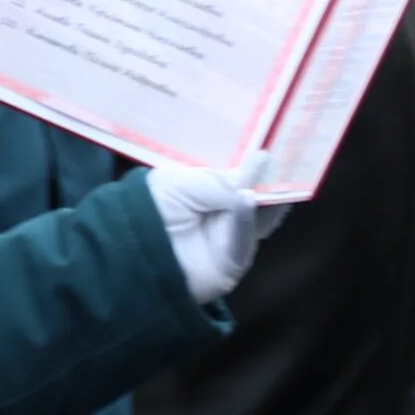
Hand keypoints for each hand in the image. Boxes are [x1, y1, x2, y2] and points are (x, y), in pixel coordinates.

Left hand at [145, 153, 282, 303]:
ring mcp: (231, 242)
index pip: (247, 180)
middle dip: (274, 182)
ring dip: (265, 199)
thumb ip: (221, 180)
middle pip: (262, 200)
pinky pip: (243, 242)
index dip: (263, 167)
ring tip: (267, 177)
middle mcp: (227, 217)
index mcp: (214, 195)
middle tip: (290, 161)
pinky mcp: (231, 265)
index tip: (278, 149)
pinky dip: (245, 220)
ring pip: (260, 219)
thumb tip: (262, 163)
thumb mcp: (182, 183)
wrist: (124, 250)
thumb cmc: (147, 208)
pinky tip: (246, 199)